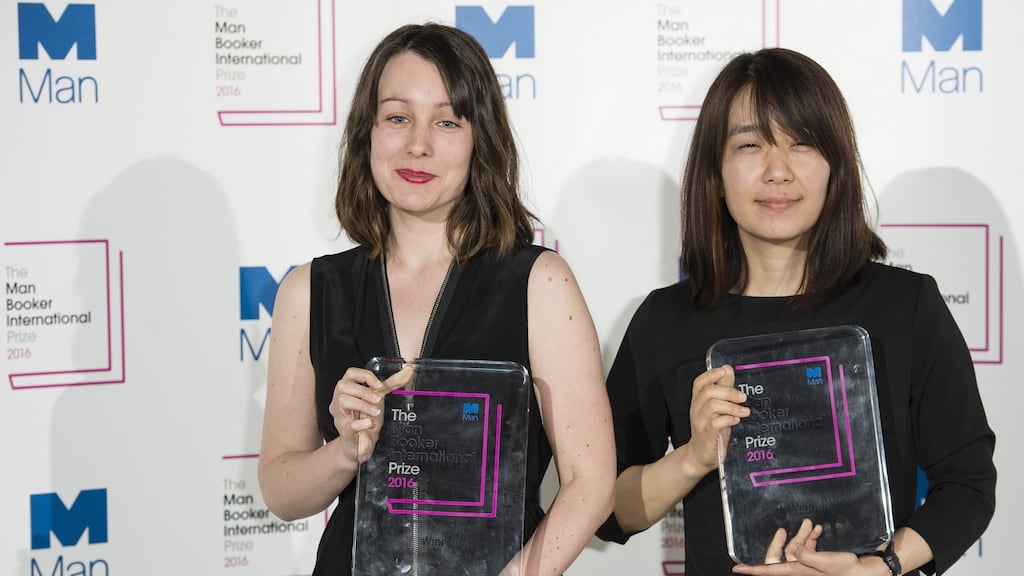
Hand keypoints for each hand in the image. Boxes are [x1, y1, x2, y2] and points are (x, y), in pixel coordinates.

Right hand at [329, 365, 413, 462]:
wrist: (360, 444)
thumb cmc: (366, 418)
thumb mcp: (378, 399)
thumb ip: (391, 384)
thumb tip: (408, 371)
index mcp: (348, 390)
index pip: (350, 373)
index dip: (365, 376)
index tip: (379, 385)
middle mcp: (339, 401)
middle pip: (343, 386)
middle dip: (364, 391)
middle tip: (378, 399)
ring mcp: (340, 416)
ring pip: (343, 401)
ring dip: (363, 404)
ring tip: (375, 411)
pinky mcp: (345, 432)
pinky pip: (349, 424)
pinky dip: (361, 422)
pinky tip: (369, 422)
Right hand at [689, 365, 749, 471]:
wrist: (699, 455)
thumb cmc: (710, 430)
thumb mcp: (717, 408)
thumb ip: (722, 389)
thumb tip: (728, 369)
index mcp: (698, 401)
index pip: (699, 383)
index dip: (710, 375)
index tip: (724, 372)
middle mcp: (696, 410)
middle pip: (708, 392)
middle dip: (728, 392)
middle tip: (743, 397)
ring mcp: (700, 422)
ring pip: (713, 406)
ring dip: (732, 406)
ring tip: (744, 411)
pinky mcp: (707, 435)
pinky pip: (716, 423)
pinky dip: (729, 419)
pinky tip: (736, 420)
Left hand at [732, 519, 876, 574]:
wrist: (865, 571)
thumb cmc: (845, 569)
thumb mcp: (823, 561)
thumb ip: (805, 554)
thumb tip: (793, 549)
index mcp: (796, 571)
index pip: (769, 571)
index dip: (753, 570)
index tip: (737, 568)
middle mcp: (799, 569)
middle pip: (782, 554)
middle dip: (784, 540)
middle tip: (784, 529)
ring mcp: (808, 565)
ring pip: (797, 549)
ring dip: (802, 536)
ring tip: (811, 525)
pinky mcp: (818, 561)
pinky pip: (808, 549)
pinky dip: (811, 539)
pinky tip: (818, 530)